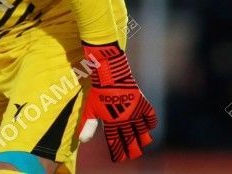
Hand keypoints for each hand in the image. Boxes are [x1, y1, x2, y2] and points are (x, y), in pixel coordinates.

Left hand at [77, 42, 157, 161]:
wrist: (110, 74)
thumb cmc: (98, 91)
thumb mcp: (90, 108)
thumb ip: (88, 125)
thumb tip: (82, 141)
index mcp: (112, 122)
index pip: (115, 143)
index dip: (117, 152)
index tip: (119, 159)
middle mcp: (125, 120)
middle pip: (131, 141)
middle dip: (132, 150)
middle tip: (133, 155)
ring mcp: (136, 112)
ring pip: (143, 132)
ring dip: (143, 140)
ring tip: (142, 144)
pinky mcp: (143, 104)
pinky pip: (151, 118)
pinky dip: (151, 124)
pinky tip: (149, 127)